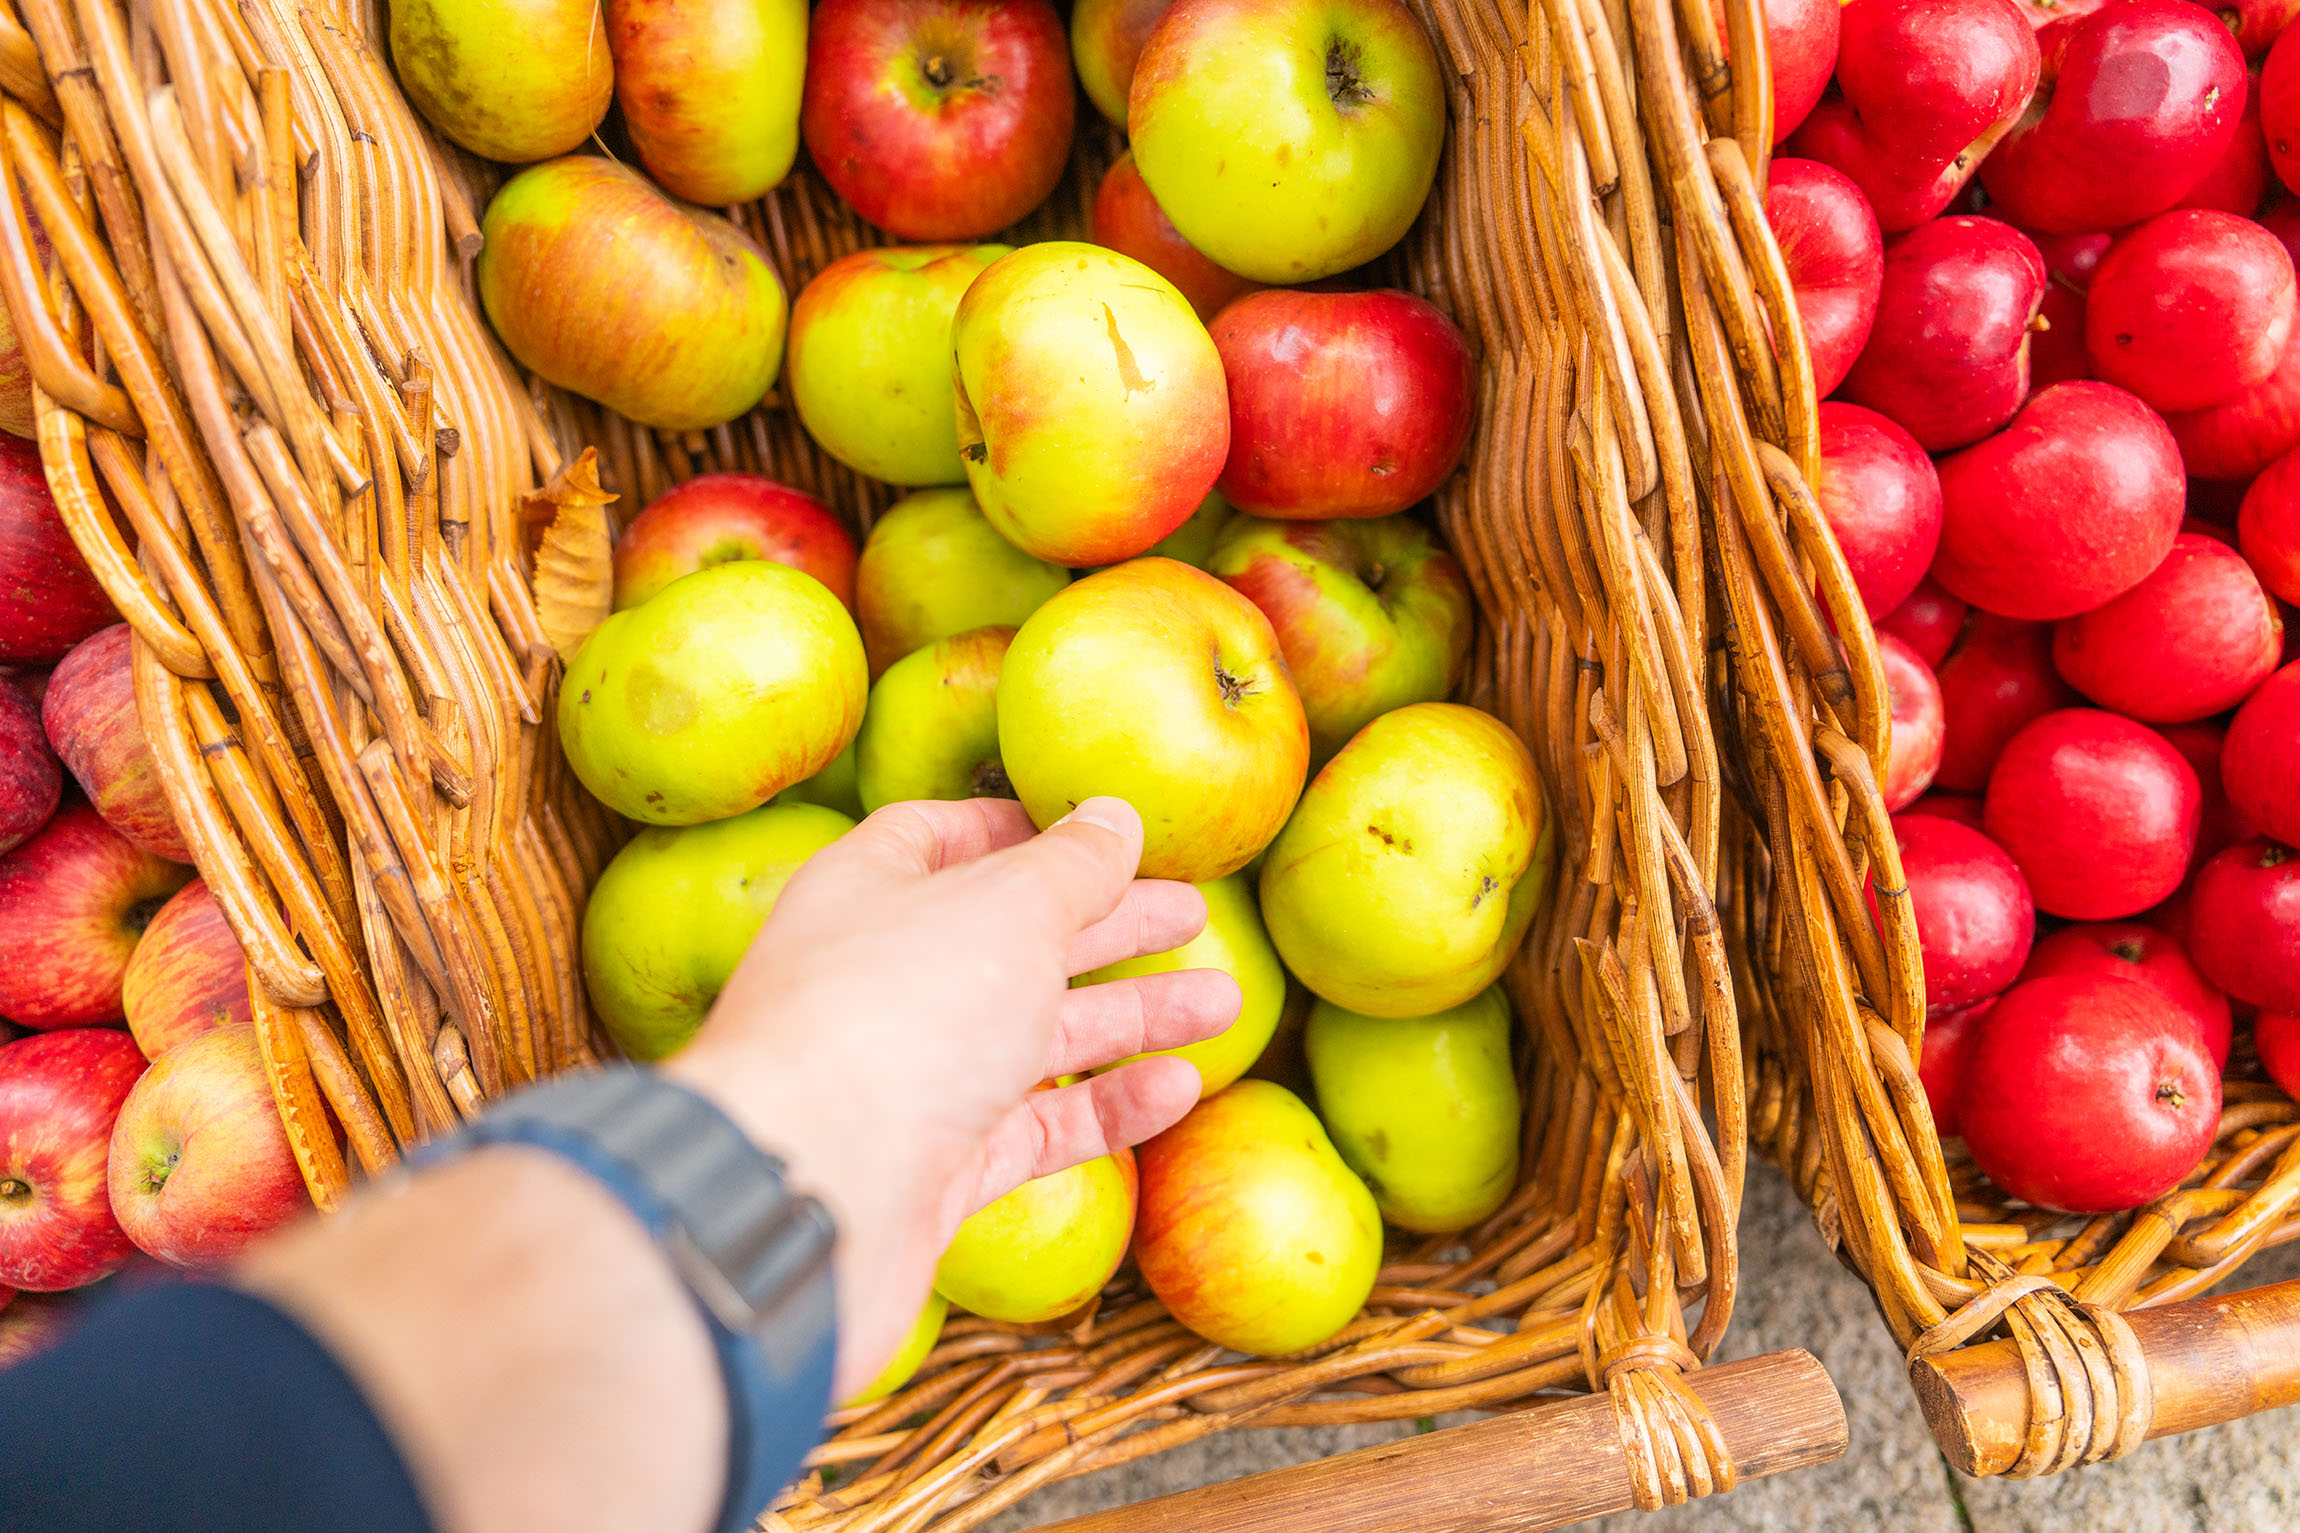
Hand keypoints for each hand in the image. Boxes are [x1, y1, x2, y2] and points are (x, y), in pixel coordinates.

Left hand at [662, 796, 1240, 1395]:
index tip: (1103, 834)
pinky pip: (1036, 1126)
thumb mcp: (1006, 910)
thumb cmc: (896, 1018)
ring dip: (1130, 1016)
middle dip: (1105, 926)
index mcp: (868, 892)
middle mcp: (882, 980)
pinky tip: (1179, 1087)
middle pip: (1007, 939)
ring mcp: (909, 1080)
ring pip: (1034, 1037)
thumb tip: (1113, 815)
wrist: (811, 1199)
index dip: (1023, 832)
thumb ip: (1071, 866)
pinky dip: (1108, 1105)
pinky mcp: (936, 1169)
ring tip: (1223, 1004)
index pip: (940, 839)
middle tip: (1195, 914)